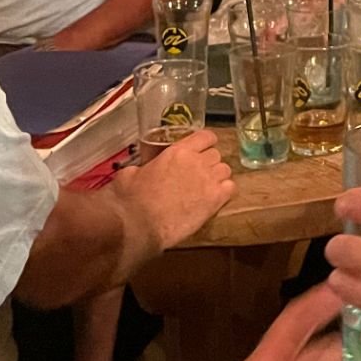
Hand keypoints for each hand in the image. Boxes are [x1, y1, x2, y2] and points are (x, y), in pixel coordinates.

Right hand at [110, 129, 234, 251]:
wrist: (137, 223)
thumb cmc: (129, 198)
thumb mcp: (132, 172)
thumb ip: (146, 166)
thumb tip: (144, 170)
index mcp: (178, 151)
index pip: (206, 136)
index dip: (206, 143)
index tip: (202, 150)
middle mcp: (197, 161)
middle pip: (215, 154)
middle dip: (209, 162)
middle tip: (198, 175)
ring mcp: (208, 180)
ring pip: (225, 170)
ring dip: (217, 176)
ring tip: (206, 188)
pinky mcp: (214, 200)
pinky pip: (230, 188)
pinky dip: (225, 191)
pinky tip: (214, 198)